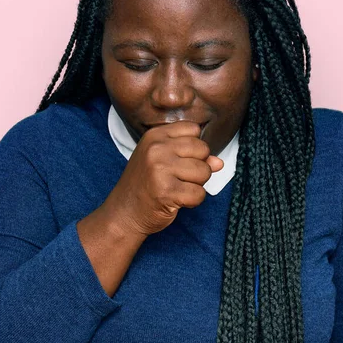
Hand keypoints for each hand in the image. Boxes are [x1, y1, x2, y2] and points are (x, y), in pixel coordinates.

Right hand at [101, 121, 223, 237]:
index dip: (195, 147)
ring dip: (197, 184)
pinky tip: (177, 200)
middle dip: (199, 166)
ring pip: (204, 171)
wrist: (124, 213)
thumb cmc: (145, 185)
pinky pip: (199, 193)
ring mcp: (160, 169)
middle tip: (180, 178)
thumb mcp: (163, 162)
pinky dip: (193, 201)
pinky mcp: (166, 191)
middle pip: (203, 149)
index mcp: (155, 136)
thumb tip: (219, 162)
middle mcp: (156, 148)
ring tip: (178, 188)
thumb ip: (192, 157)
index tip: (181, 160)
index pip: (193, 129)